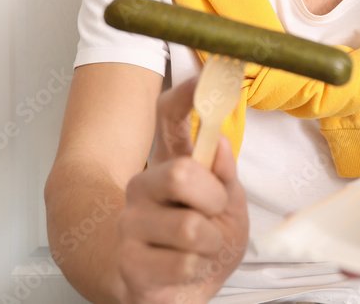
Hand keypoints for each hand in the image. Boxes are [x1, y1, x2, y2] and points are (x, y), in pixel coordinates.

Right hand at [117, 76, 248, 303]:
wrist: (170, 293)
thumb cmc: (200, 245)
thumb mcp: (228, 207)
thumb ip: (225, 175)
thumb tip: (220, 142)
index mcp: (170, 164)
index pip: (169, 118)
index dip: (186, 96)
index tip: (204, 77)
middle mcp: (144, 186)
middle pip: (183, 173)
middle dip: (214, 199)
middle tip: (213, 215)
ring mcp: (132, 223)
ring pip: (192, 226)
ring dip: (211, 245)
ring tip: (200, 250)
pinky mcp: (130, 261)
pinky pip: (184, 261)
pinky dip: (198, 270)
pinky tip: (185, 270)